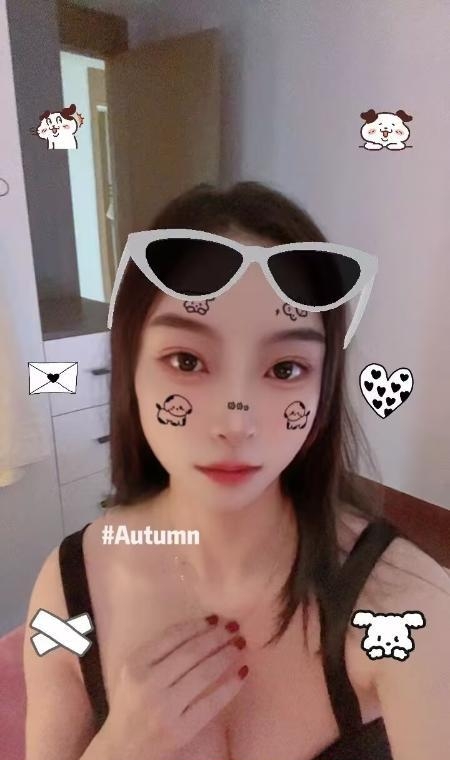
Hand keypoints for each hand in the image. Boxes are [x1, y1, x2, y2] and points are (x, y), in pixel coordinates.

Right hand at [103, 616, 247, 759]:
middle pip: (191, 653)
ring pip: (203, 674)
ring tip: (240, 645)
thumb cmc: (131, 705)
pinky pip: (211, 703)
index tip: (215, 618)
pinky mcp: (180, 730)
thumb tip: (200, 628)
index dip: (197, 625)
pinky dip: (230, 686)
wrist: (122, 750)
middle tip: (234, 627)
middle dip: (216, 637)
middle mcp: (148, 684)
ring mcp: (164, 709)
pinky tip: (242, 673)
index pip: (172, 636)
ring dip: (226, 656)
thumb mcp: (132, 673)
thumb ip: (157, 653)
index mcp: (135, 665)